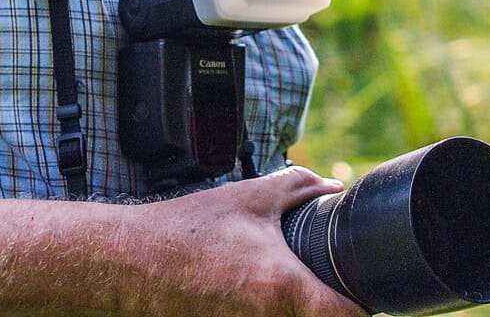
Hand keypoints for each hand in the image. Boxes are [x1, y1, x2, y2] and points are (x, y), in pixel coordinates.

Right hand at [131, 166, 367, 316]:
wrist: (127, 264)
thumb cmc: (183, 233)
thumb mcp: (247, 197)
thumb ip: (297, 187)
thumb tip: (330, 187)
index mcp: (282, 287)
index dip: (362, 307)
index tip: (359, 293)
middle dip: (323, 310)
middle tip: (320, 290)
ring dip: (293, 312)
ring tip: (272, 289)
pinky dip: (261, 315)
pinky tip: (247, 299)